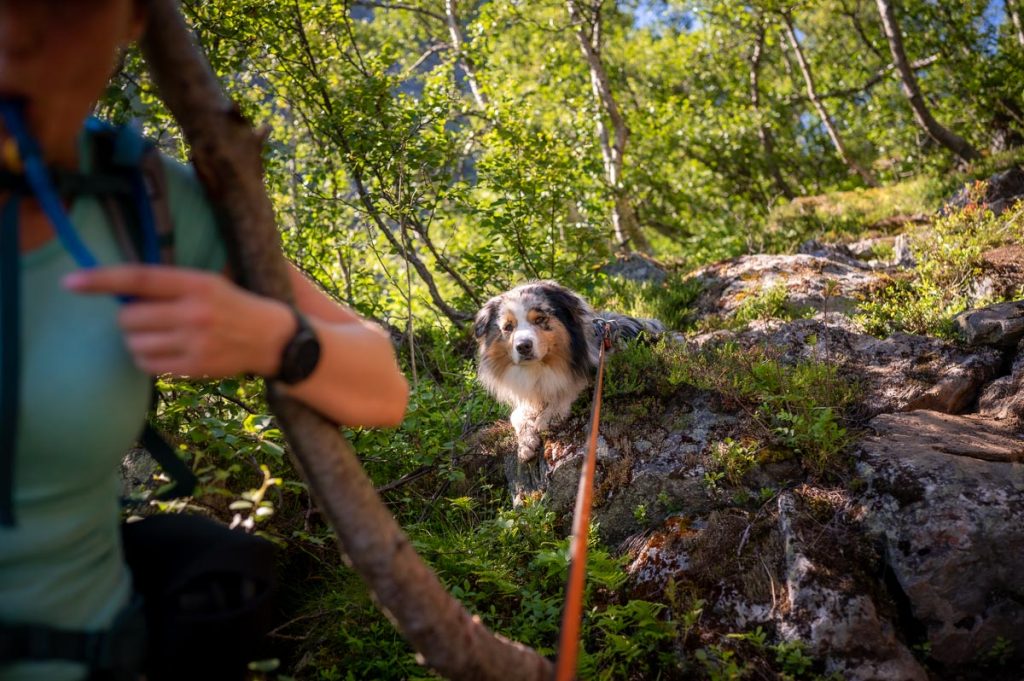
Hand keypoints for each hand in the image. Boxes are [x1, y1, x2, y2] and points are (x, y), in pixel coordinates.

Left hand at [63, 264, 293, 377]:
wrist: (274, 339)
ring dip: (136, 340)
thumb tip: (121, 291)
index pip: (140, 278)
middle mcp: (195, 312)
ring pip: (135, 344)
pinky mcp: (195, 367)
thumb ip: (170, 285)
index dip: (102, 279)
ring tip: (158, 335)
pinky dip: (147, 359)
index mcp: (198, 284)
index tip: (71, 282)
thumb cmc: (234, 305)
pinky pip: (148, 365)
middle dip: (128, 318)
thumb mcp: (209, 283)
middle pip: (130, 317)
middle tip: (145, 317)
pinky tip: (165, 351)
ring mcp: (195, 343)